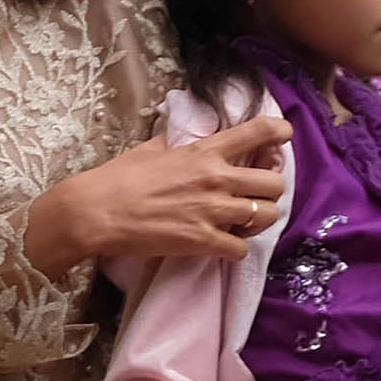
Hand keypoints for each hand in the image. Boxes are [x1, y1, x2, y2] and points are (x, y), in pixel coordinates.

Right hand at [23, 118, 292, 277]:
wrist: (96, 211)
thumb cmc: (118, 176)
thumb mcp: (151, 148)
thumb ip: (178, 141)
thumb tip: (187, 134)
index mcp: (203, 152)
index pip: (256, 133)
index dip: (278, 132)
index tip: (283, 134)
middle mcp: (215, 179)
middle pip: (275, 183)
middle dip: (271, 189)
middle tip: (256, 193)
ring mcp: (212, 211)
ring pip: (268, 216)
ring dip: (259, 220)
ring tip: (242, 222)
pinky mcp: (204, 241)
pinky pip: (242, 249)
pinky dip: (236, 249)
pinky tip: (222, 244)